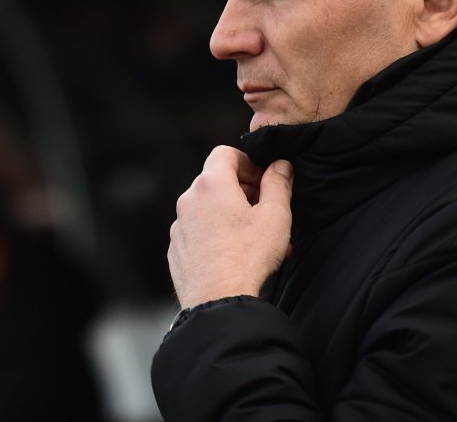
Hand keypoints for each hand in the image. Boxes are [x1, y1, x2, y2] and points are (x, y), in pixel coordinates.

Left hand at [168, 146, 293, 308]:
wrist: (218, 302)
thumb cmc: (248, 258)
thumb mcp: (275, 216)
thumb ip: (279, 184)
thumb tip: (280, 166)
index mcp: (211, 184)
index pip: (225, 153)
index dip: (248, 161)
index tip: (263, 179)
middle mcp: (189, 200)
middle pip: (216, 180)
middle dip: (242, 189)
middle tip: (265, 208)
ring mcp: (179, 226)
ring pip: (207, 208)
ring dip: (230, 213)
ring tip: (255, 237)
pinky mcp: (176, 249)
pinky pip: (198, 231)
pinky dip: (215, 234)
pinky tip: (235, 254)